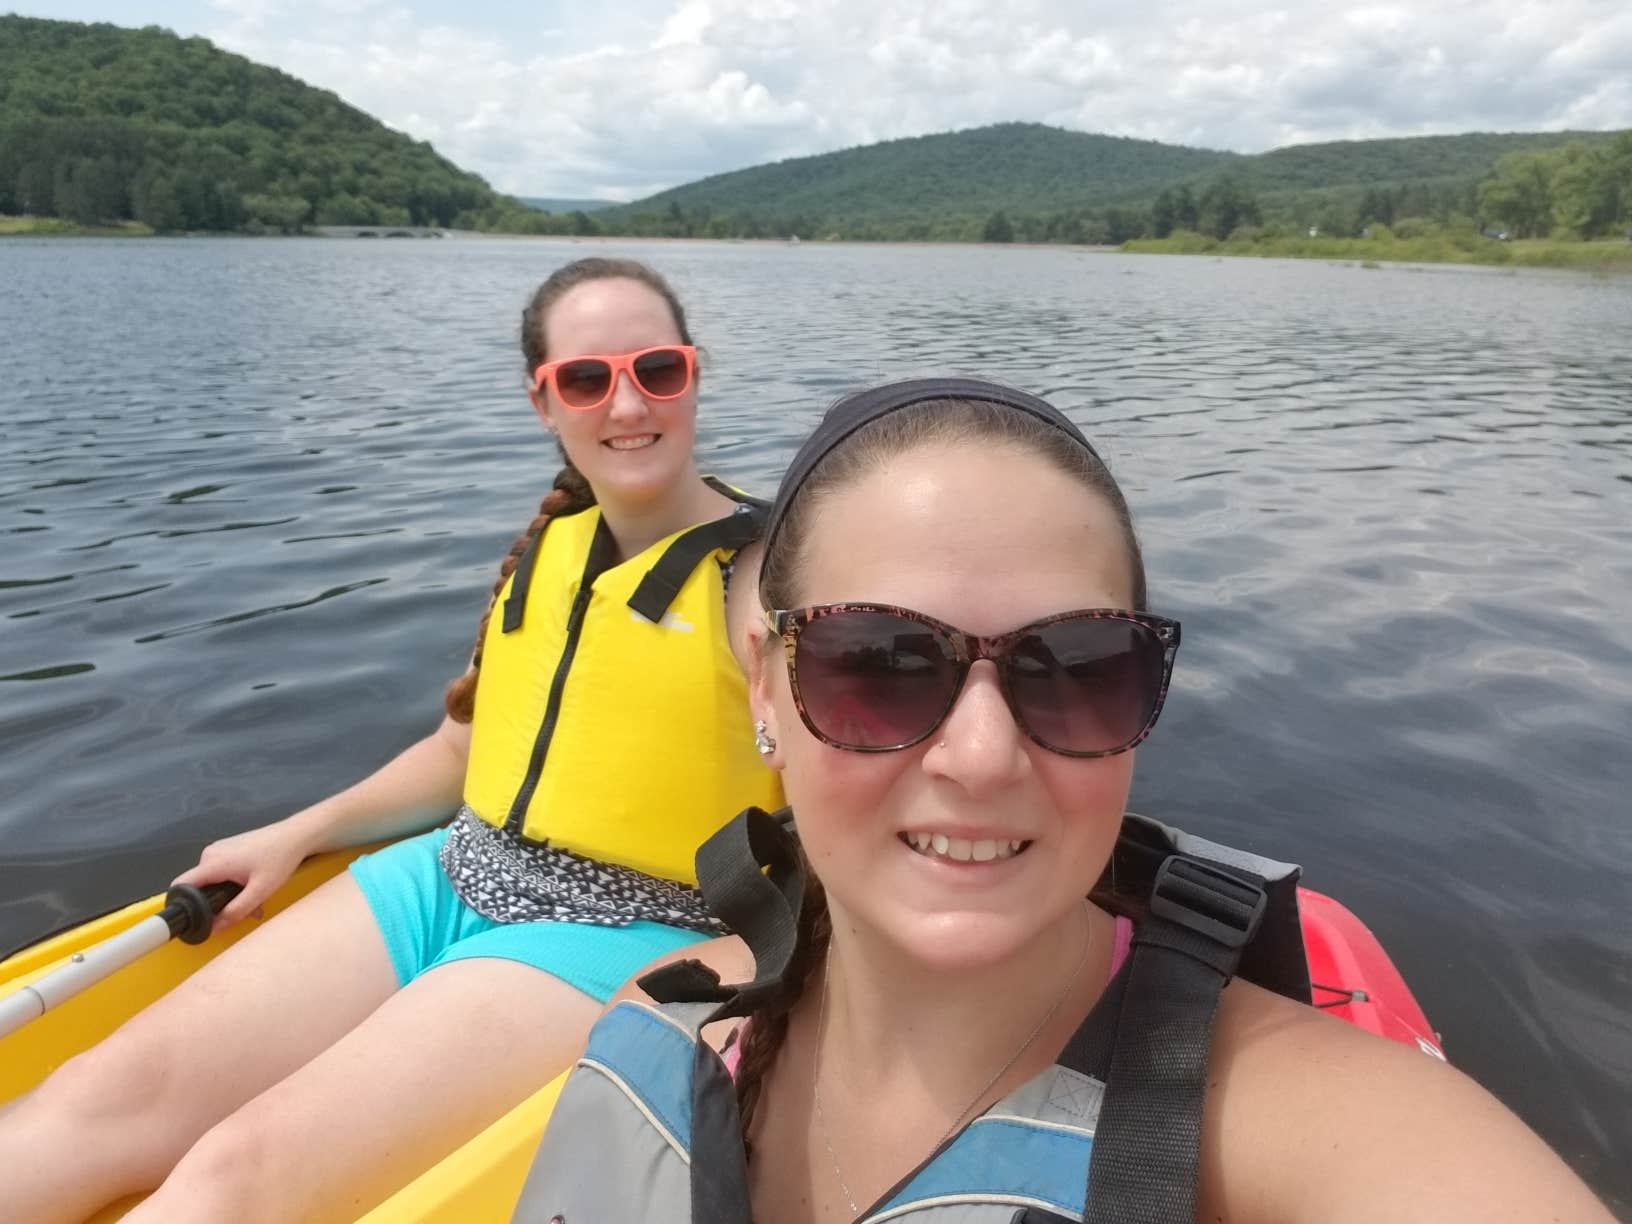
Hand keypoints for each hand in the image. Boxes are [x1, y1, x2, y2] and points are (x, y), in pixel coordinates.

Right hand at [171, 819, 314, 931]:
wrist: (297, 835)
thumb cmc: (280, 860)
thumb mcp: (260, 891)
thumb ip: (235, 911)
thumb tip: (213, 929)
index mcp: (212, 863)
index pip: (181, 885)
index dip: (181, 905)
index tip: (191, 921)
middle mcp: (210, 854)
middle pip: (201, 887)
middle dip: (216, 904)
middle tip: (240, 914)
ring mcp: (219, 850)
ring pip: (214, 881)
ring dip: (230, 896)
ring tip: (255, 904)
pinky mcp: (229, 849)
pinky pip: (222, 872)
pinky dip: (234, 884)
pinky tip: (254, 889)